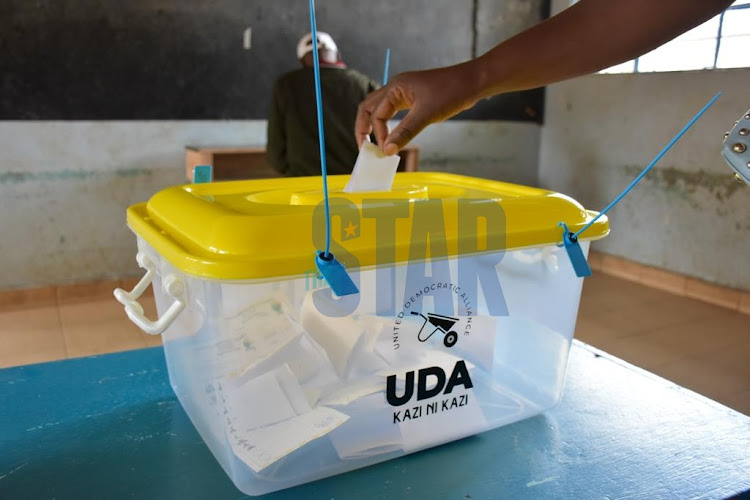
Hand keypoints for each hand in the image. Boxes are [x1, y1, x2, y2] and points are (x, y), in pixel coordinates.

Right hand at [355, 63, 481, 154]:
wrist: (473, 82)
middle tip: (364, 148)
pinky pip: (393, 111)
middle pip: (369, 108)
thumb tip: (387, 150)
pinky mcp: (413, 98)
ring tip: (373, 144)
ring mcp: (404, 92)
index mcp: (395, 87)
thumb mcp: (426, 114)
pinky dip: (388, 124)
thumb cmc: (452, 92)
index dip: (378, 134)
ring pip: (379, 109)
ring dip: (374, 126)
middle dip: (364, 128)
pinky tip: (391, 136)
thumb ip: (405, 132)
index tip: (385, 151)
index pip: (376, 114)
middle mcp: (396, 87)